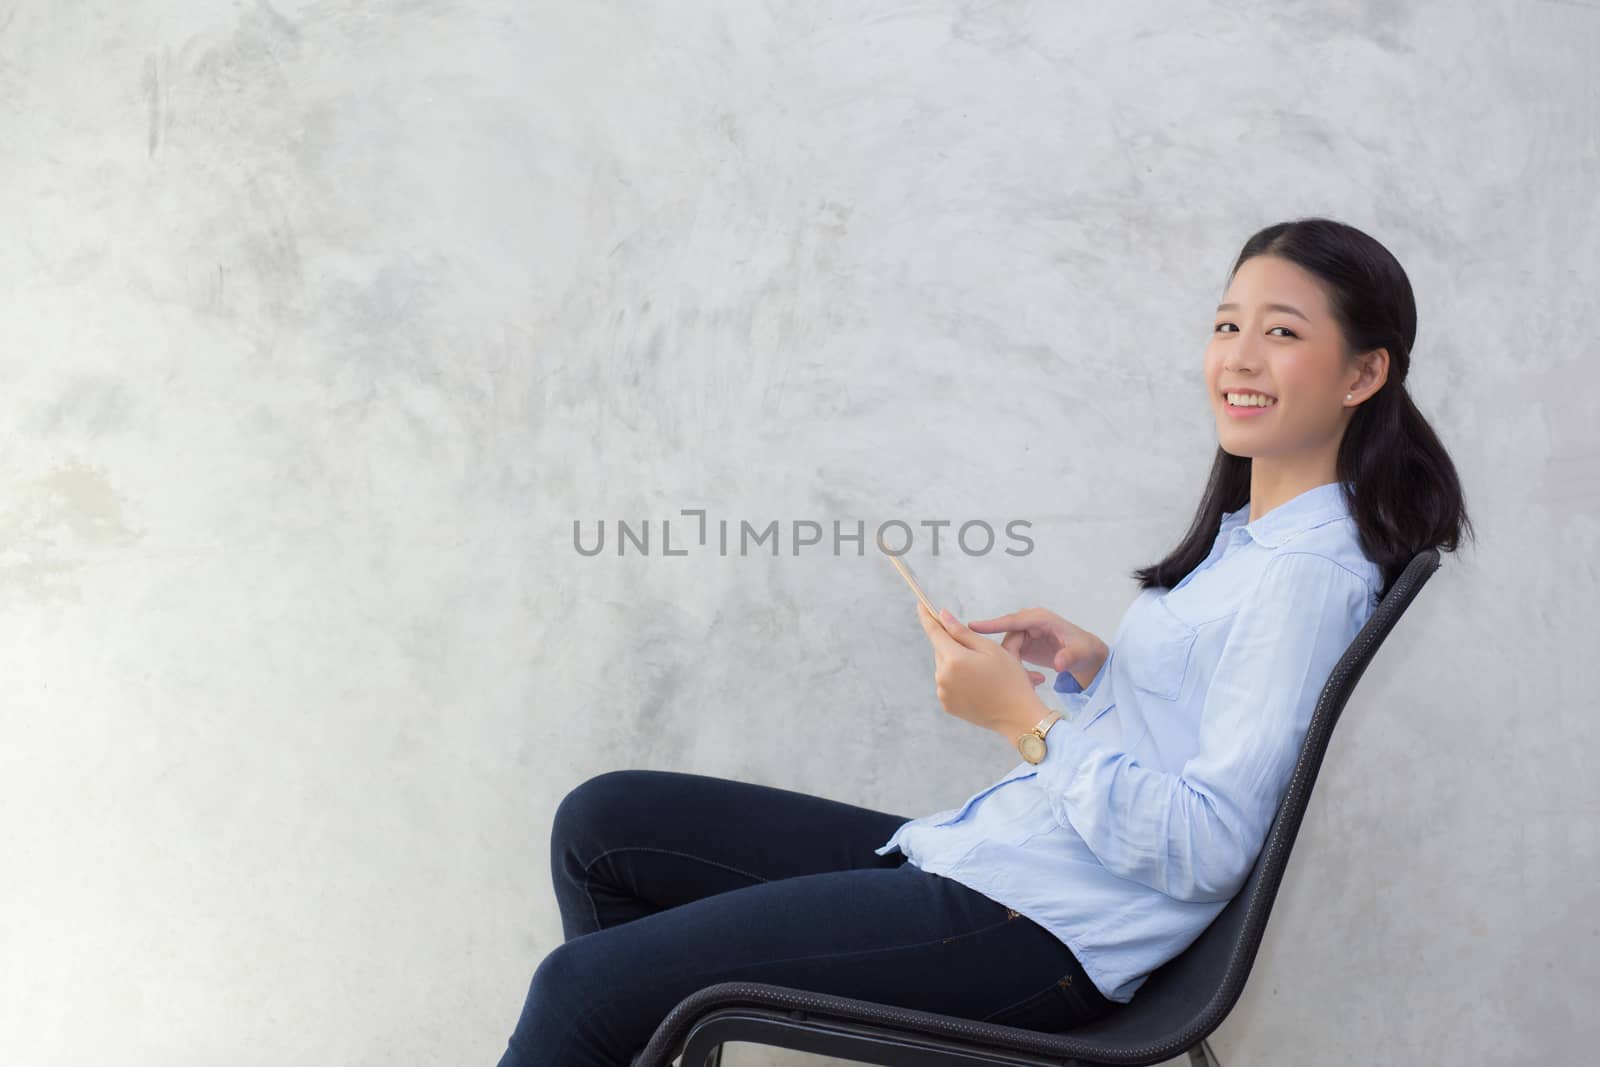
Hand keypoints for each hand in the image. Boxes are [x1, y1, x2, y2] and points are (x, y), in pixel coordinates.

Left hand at [916, 602, 1046, 736]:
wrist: (1017, 716)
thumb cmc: (1009, 679)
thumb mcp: (990, 649)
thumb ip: (962, 632)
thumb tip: (942, 616)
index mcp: (954, 659)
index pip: (934, 631)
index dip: (927, 616)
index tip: (921, 604)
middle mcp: (942, 676)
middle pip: (941, 649)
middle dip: (953, 645)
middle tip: (978, 652)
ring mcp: (943, 692)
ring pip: (944, 667)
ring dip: (956, 663)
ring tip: (982, 672)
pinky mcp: (947, 704)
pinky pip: (947, 684)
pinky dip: (957, 679)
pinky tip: (977, 685)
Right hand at [967, 606, 1106, 687]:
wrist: (1086, 656)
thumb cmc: (1084, 650)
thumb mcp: (1080, 653)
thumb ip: (1069, 657)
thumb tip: (1059, 664)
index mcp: (1041, 619)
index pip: (1013, 620)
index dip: (993, 624)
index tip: (972, 627)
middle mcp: (1030, 623)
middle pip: (1008, 637)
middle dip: (1007, 656)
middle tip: (1014, 674)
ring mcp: (1026, 634)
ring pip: (1007, 648)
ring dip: (1013, 664)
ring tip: (1033, 680)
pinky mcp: (1023, 645)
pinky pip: (1011, 654)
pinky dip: (1016, 667)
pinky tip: (1031, 679)